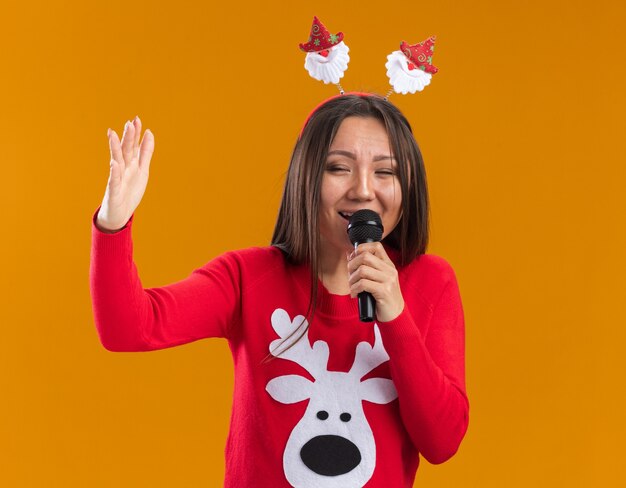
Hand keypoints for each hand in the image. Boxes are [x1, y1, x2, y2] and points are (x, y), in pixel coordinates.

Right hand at [96, 116, 154, 231]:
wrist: (119, 214)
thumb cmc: (129, 191)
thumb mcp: (142, 170)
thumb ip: (145, 152)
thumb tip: (149, 133)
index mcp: (131, 164)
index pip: (133, 146)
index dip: (135, 134)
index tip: (137, 119)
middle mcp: (123, 169)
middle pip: (125, 151)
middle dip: (127, 138)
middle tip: (129, 123)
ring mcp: (117, 179)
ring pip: (116, 162)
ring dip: (115, 149)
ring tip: (113, 135)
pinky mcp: (114, 192)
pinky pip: (114, 181)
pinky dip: (114, 173)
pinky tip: (114, 164)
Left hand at [347, 242, 404, 321]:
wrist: (395, 314)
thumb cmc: (383, 297)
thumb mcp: (378, 279)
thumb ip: (367, 267)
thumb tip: (349, 254)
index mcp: (388, 265)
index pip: (376, 246)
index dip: (361, 249)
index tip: (352, 259)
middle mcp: (390, 270)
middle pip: (365, 256)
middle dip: (352, 265)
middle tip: (350, 275)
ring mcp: (388, 280)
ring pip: (362, 270)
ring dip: (352, 279)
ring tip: (352, 287)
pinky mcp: (384, 291)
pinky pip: (363, 284)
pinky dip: (354, 289)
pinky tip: (355, 294)